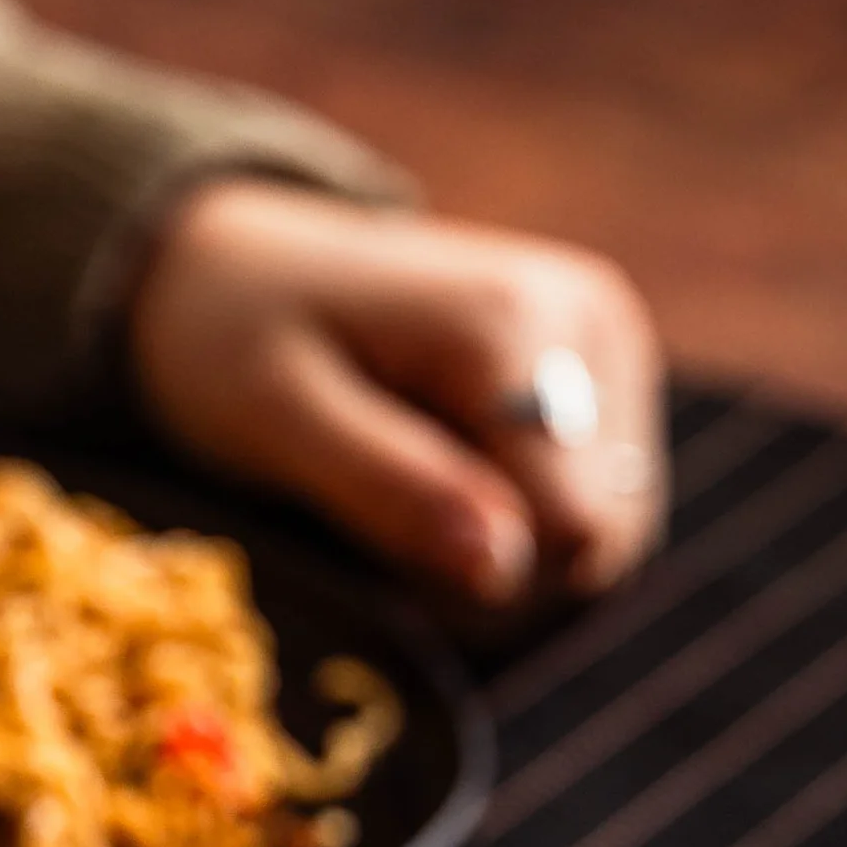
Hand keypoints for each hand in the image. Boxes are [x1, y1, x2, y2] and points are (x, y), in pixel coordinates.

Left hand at [130, 178, 663, 607]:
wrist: (242, 264)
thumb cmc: (237, 340)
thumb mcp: (281, 420)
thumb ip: (392, 488)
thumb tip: (503, 567)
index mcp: (518, 324)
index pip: (570, 530)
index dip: (483, 582)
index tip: (387, 552)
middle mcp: (590, 323)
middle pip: (603, 539)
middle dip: (500, 574)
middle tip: (386, 531)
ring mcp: (607, 344)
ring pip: (610, 531)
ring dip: (512, 555)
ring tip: (409, 501)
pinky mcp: (604, 371)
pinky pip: (598, 503)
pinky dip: (524, 524)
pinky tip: (448, 486)